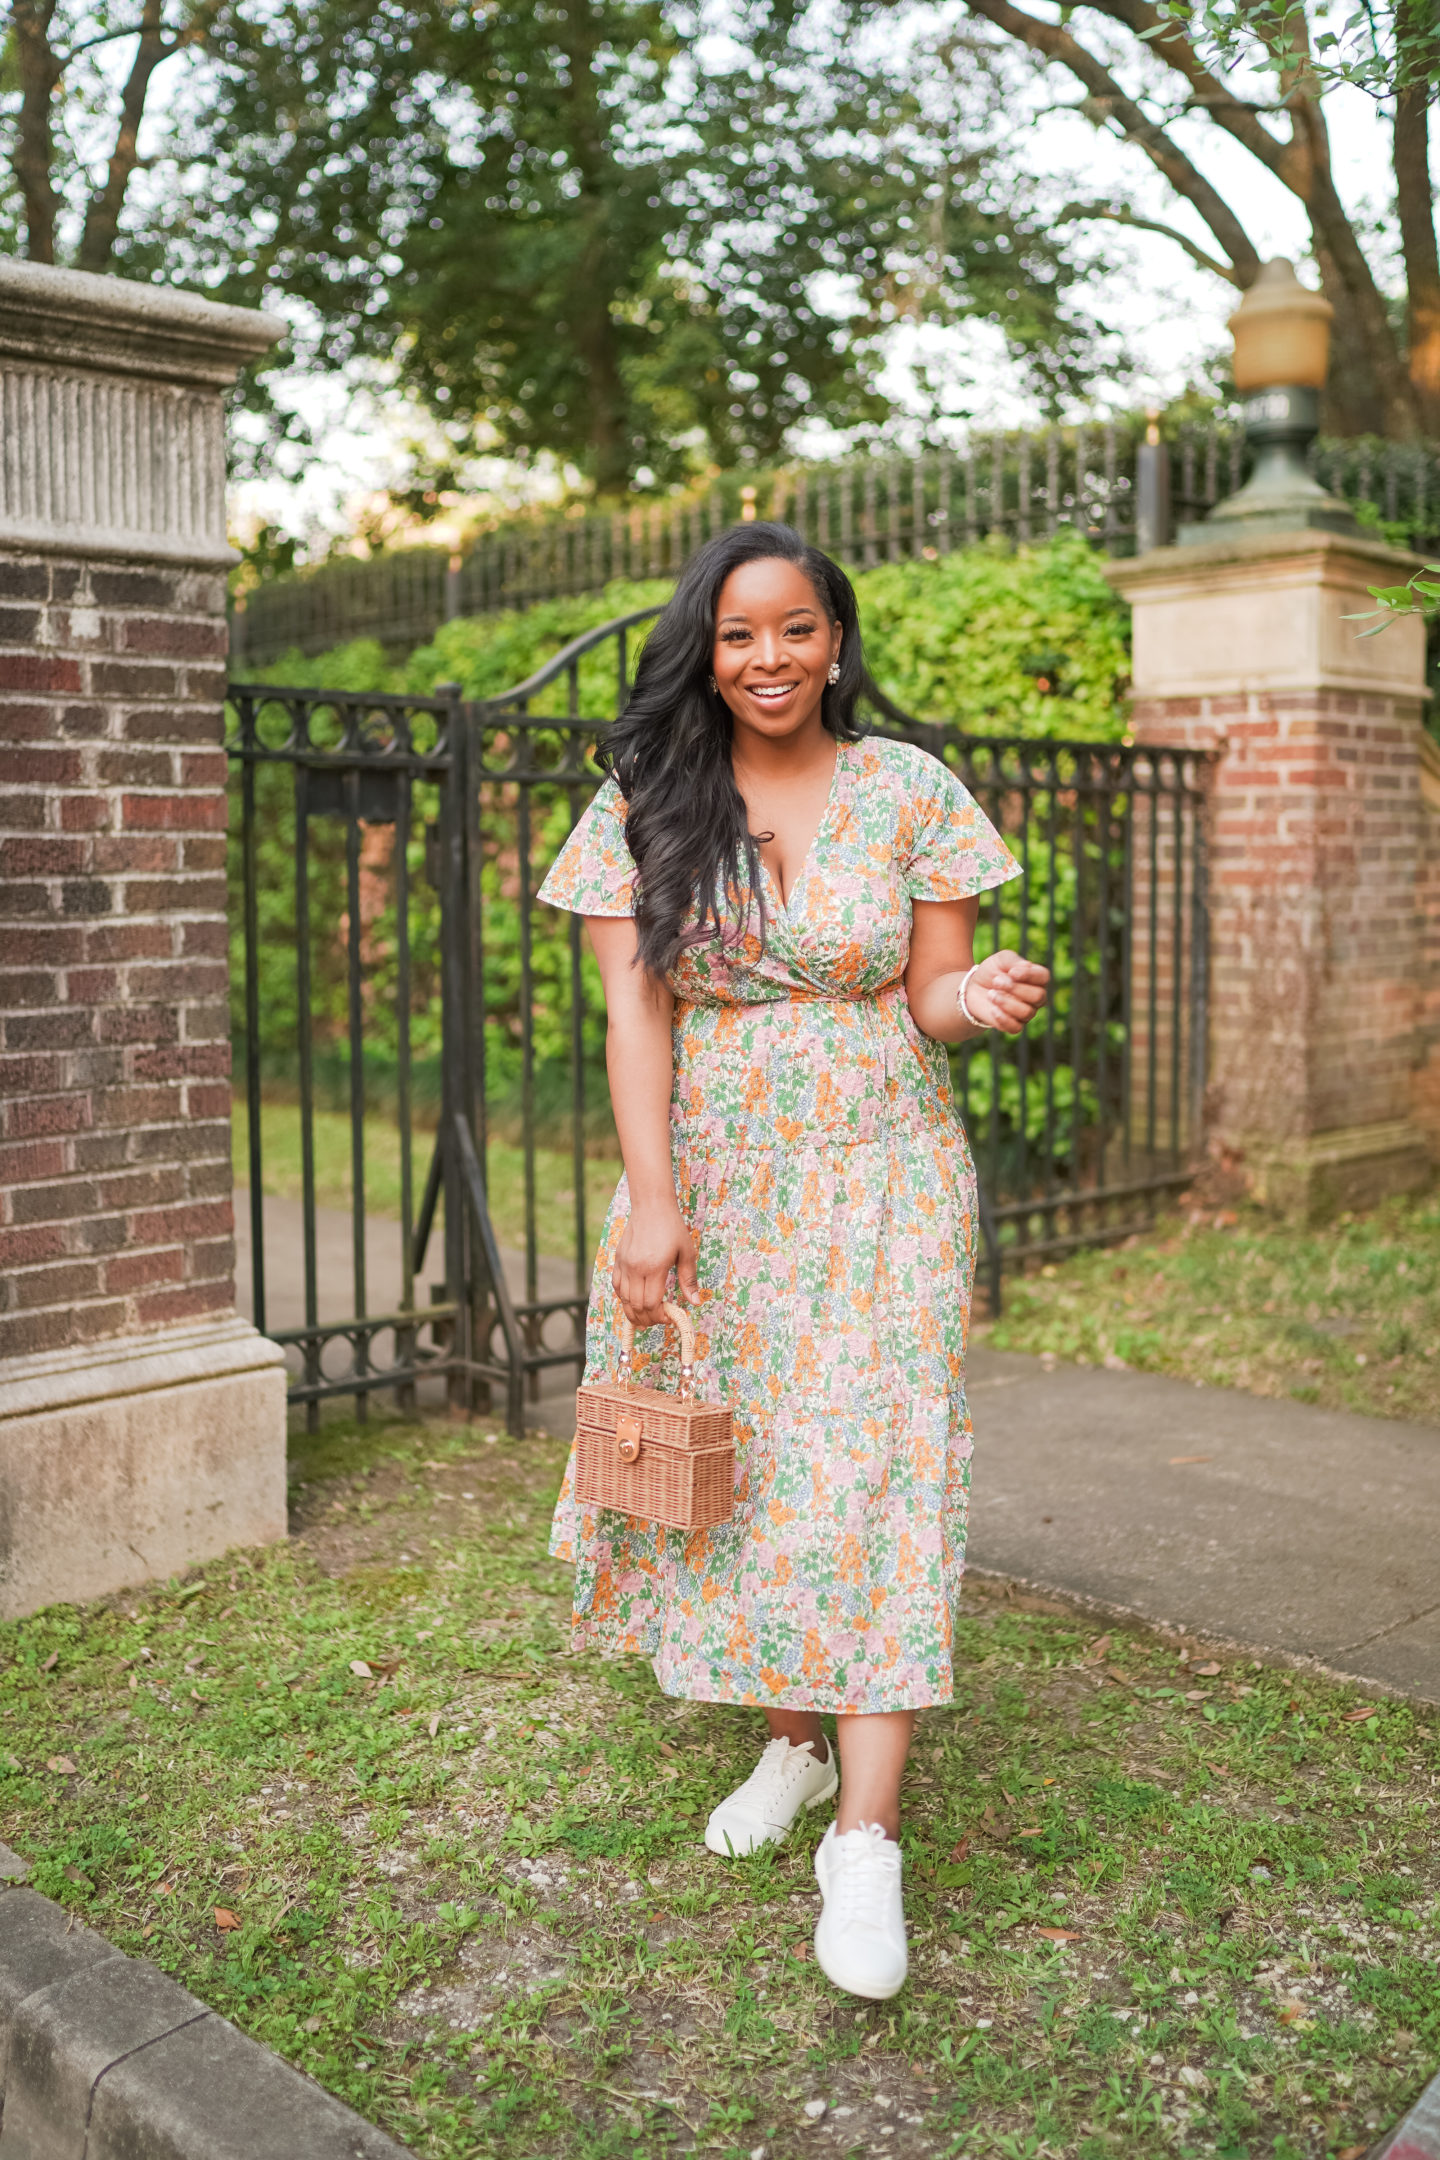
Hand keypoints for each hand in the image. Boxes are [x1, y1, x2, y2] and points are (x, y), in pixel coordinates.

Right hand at [613, 1200, 699, 1329]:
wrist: (651, 1206)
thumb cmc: (672, 1228)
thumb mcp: (686, 1253)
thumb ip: (688, 1279)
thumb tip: (695, 1303)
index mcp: (654, 1267)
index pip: (651, 1303)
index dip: (659, 1316)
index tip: (668, 1317)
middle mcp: (635, 1268)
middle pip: (636, 1305)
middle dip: (647, 1318)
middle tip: (657, 1321)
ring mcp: (624, 1264)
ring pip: (623, 1298)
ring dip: (633, 1312)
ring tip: (644, 1319)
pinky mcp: (618, 1260)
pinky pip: (616, 1285)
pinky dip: (623, 1298)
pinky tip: (632, 1302)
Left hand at [967, 950, 1050, 1034]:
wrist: (973, 988)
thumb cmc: (992, 972)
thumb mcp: (1001, 960)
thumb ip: (1014, 961)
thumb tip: (1027, 966)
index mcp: (1036, 979)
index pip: (1044, 977)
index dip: (1029, 975)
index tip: (1011, 972)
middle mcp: (1036, 997)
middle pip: (1038, 996)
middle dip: (1015, 988)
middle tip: (996, 981)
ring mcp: (1027, 1012)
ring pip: (1026, 1012)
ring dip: (1006, 1002)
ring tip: (991, 994)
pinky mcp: (1014, 1025)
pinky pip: (1016, 1027)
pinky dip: (1003, 1018)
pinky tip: (993, 1009)